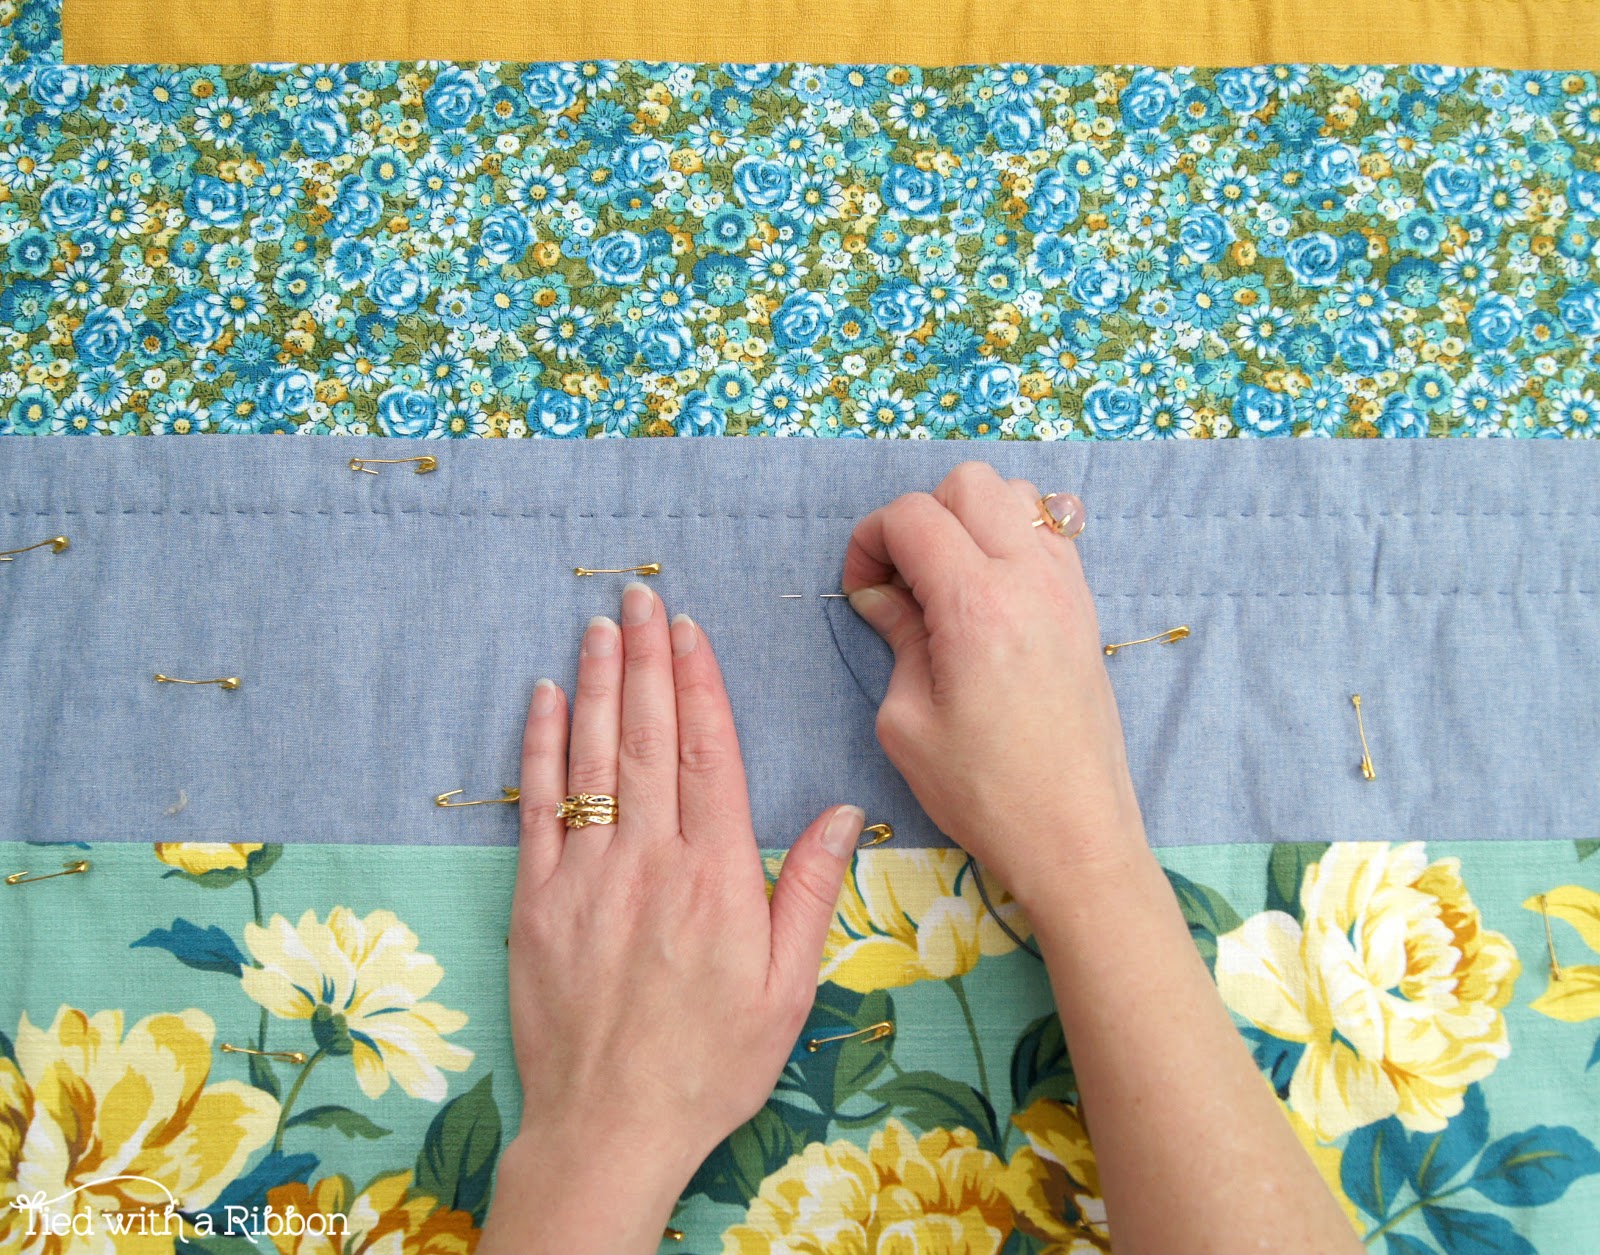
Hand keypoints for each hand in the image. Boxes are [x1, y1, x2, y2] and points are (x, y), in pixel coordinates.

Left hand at [480, 581, 866, 1254]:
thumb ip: (808, 891)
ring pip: (593, 757)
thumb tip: (842, 812)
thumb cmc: (712, 1062)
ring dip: (598, 682)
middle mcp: (650, 860)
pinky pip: (537, 806)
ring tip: (600, 624)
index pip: (711, 753)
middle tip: (640, 595)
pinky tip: (545, 697)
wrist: (612, 1128)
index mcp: (717, 876)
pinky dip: (540, 746)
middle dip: (647, 658)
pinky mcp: (536, 901)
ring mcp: (586, 876)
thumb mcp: (789, 988)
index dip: (700, 682)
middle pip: (650, 736)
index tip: (690, 630)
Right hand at [841, 461, 1145, 904]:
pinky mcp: (1086, 609)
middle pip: (969, 483)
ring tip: (949, 583)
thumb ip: (896, 638)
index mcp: (977, 605)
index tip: (862, 590)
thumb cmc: (985, 792)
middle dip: (922, 516)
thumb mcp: (908, 722)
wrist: (1075, 836)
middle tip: (904, 580)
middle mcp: (1030, 579)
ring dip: (972, 521)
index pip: (913, 515)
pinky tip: (990, 596)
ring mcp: (1067, 589)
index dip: (870, 541)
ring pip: (1016, 495)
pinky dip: (1012, 540)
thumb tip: (882, 597)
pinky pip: (1050, 532)